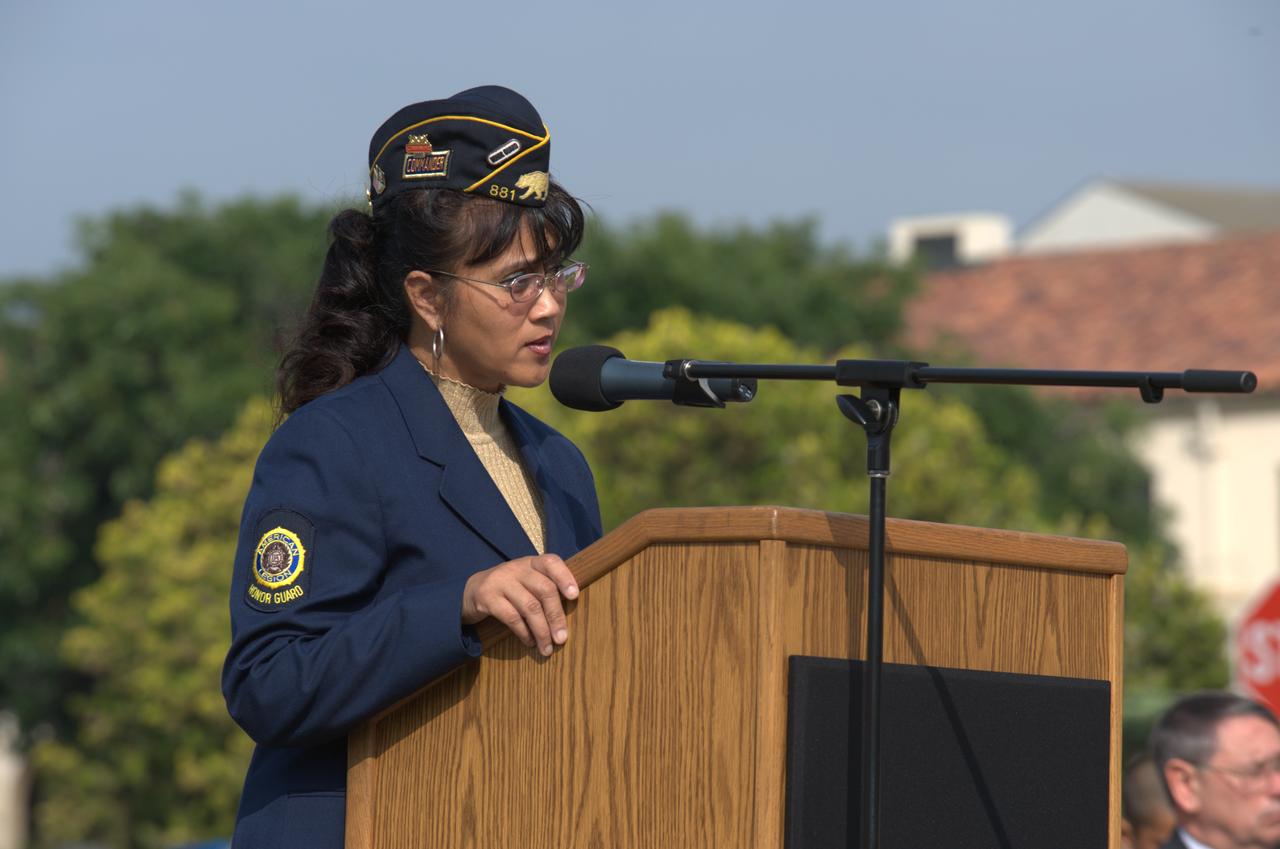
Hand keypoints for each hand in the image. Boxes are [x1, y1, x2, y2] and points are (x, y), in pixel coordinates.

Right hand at [461, 554, 578, 655]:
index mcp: (530, 563)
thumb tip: (569, 616)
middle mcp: (516, 568)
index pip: (551, 562)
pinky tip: (530, 642)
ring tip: (547, 648)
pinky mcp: (487, 597)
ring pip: (530, 607)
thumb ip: (545, 589)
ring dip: (542, 631)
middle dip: (556, 616)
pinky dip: (524, 633)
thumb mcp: (525, 582)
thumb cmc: (508, 589)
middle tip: (562, 639)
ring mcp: (500, 581)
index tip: (574, 596)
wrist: (470, 590)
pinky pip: (511, 617)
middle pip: (544, 589)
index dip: (565, 577)